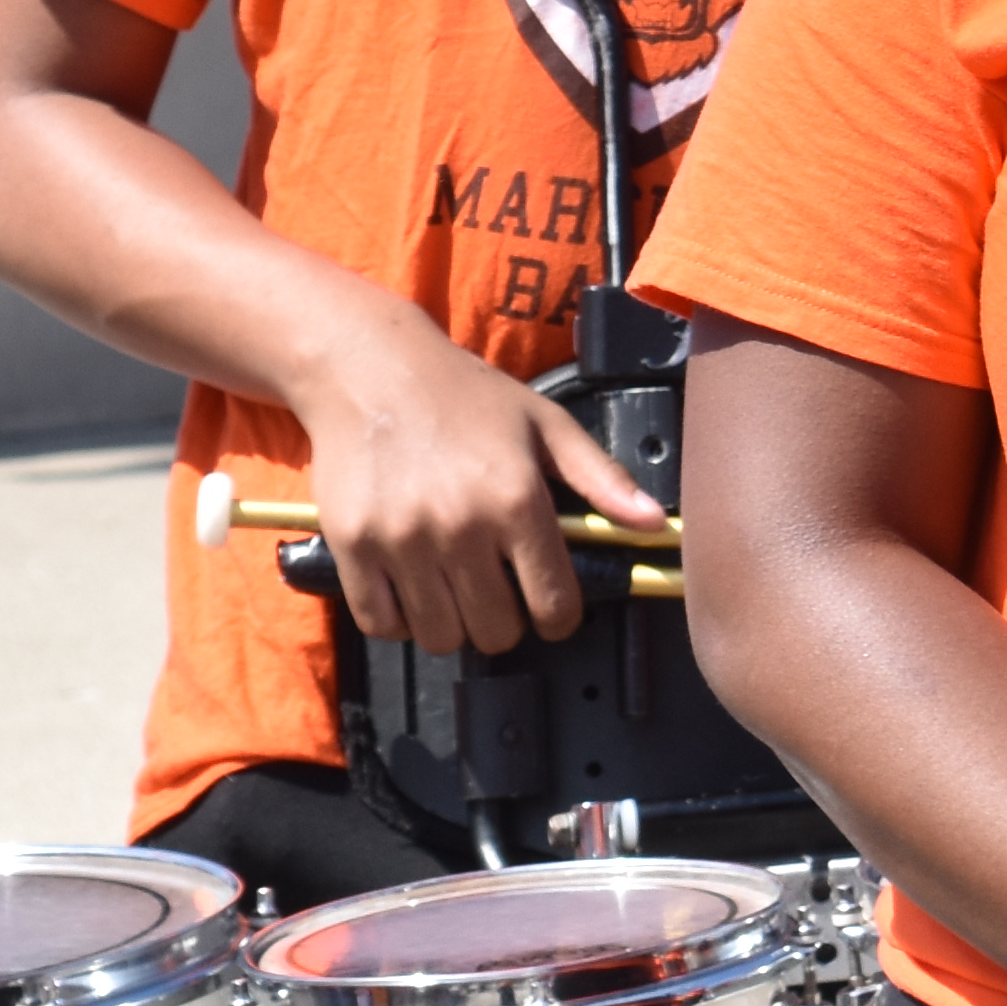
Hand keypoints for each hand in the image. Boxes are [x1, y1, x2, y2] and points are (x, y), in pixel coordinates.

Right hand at [292, 315, 664, 654]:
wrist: (370, 369)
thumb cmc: (467, 396)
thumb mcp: (546, 424)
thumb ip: (601, 479)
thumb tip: (655, 524)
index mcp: (518, 499)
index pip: (553, 603)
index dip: (560, 619)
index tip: (553, 612)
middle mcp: (461, 527)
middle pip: (495, 631)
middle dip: (506, 623)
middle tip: (499, 594)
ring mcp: (402, 541)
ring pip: (439, 636)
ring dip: (453, 625)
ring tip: (455, 591)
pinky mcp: (351, 546)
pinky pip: (380, 623)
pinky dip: (399, 621)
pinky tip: (411, 592)